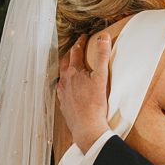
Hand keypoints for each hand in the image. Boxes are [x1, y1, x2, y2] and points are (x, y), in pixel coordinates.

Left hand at [57, 33, 111, 151]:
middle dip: (70, 54)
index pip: (76, 52)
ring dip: (66, 69)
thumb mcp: (101, 76)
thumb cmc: (95, 104)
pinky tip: (69, 88)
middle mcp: (65, 81)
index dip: (80, 42)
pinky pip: (62, 91)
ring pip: (62, 77)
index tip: (84, 37)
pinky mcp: (64, 105)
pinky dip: (66, 85)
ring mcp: (63, 94)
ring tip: (71, 67)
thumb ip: (102, 55)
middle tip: (76, 49)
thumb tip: (103, 38)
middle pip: (65, 63)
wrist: (87, 127)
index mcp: (73, 72)